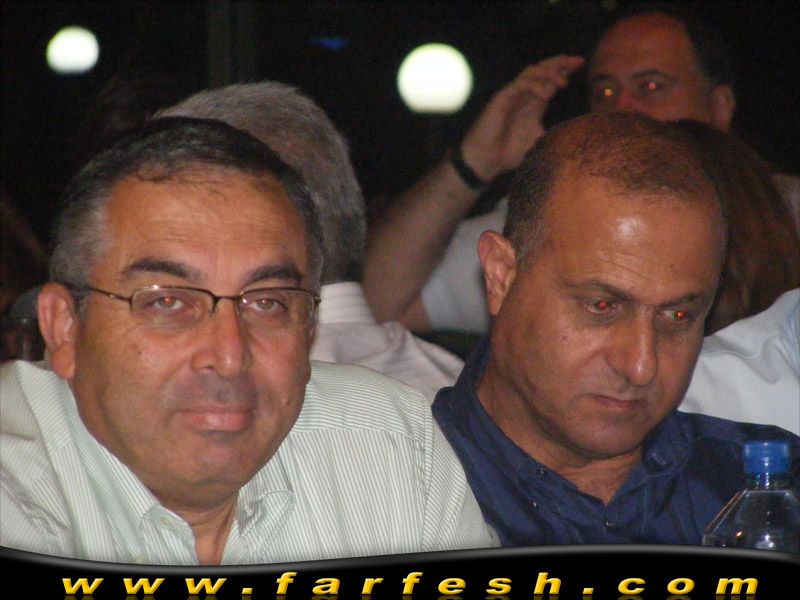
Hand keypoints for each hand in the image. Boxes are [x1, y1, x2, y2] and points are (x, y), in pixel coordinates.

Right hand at [460, 55, 584, 180]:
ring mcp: (512, 95)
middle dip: (560, 63)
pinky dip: (534, 85)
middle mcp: (523, 95)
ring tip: (563, 83)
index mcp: (533, 103)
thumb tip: (576, 135)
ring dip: (548, 74)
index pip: (550, 79)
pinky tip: (546, 94)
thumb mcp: (539, 142)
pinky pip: (519, 84)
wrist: (486, 161)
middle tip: (578, 61)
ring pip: (531, 72)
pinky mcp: (502, 98)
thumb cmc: (508, 153)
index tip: (581, 64)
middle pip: (542, 69)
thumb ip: (554, 134)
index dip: (564, 69)